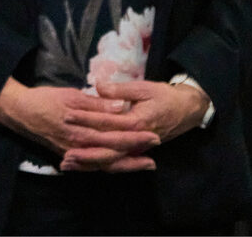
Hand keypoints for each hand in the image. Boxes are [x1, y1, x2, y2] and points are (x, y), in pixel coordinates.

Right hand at [0, 78, 159, 172]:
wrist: (20, 113)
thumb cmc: (45, 100)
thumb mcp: (70, 95)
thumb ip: (96, 104)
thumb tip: (120, 107)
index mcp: (81, 125)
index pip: (114, 131)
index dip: (134, 133)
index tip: (153, 132)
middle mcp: (80, 143)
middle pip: (114, 150)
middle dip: (137, 149)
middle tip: (156, 146)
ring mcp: (75, 153)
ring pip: (106, 163)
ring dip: (128, 164)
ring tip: (147, 163)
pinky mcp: (70, 157)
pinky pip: (94, 167)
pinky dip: (109, 168)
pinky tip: (121, 167)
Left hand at [64, 79, 209, 151]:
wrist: (187, 111)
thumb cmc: (165, 97)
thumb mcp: (145, 88)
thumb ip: (120, 89)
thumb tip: (99, 86)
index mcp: (136, 122)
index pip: (106, 123)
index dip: (86, 120)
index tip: (67, 115)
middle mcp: (135, 140)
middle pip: (107, 150)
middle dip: (85, 153)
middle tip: (64, 154)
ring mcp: (136, 148)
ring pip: (110, 160)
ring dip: (89, 163)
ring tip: (67, 163)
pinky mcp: (135, 151)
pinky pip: (116, 161)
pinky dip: (99, 165)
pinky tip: (83, 165)